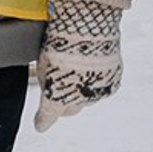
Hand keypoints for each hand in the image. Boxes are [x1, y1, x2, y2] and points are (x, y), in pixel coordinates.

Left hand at [33, 0, 127, 132]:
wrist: (88, 26)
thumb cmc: (60, 40)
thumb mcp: (43, 60)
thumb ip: (44, 78)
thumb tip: (48, 85)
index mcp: (57, 97)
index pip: (47, 117)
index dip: (43, 121)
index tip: (39, 125)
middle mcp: (79, 100)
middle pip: (69, 109)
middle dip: (63, 104)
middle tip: (58, 90)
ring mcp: (98, 92)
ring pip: (86, 99)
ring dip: (80, 91)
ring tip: (76, 70)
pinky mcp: (113, 83)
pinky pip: (102, 89)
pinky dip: (96, 83)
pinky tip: (91, 67)